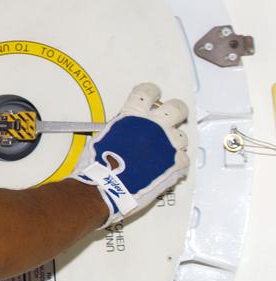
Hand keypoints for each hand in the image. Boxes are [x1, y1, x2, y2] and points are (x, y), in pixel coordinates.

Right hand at [72, 83, 189, 227]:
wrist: (105, 187)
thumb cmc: (97, 165)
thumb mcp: (104, 136)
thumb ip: (123, 129)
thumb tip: (129, 131)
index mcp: (133, 115)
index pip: (147, 92)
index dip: (152, 92)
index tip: (154, 96)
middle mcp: (154, 125)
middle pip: (177, 108)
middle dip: (176, 111)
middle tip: (172, 117)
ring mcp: (167, 144)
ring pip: (183, 136)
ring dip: (174, 143)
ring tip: (163, 152)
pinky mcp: (176, 164)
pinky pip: (184, 159)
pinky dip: (176, 163)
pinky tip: (166, 167)